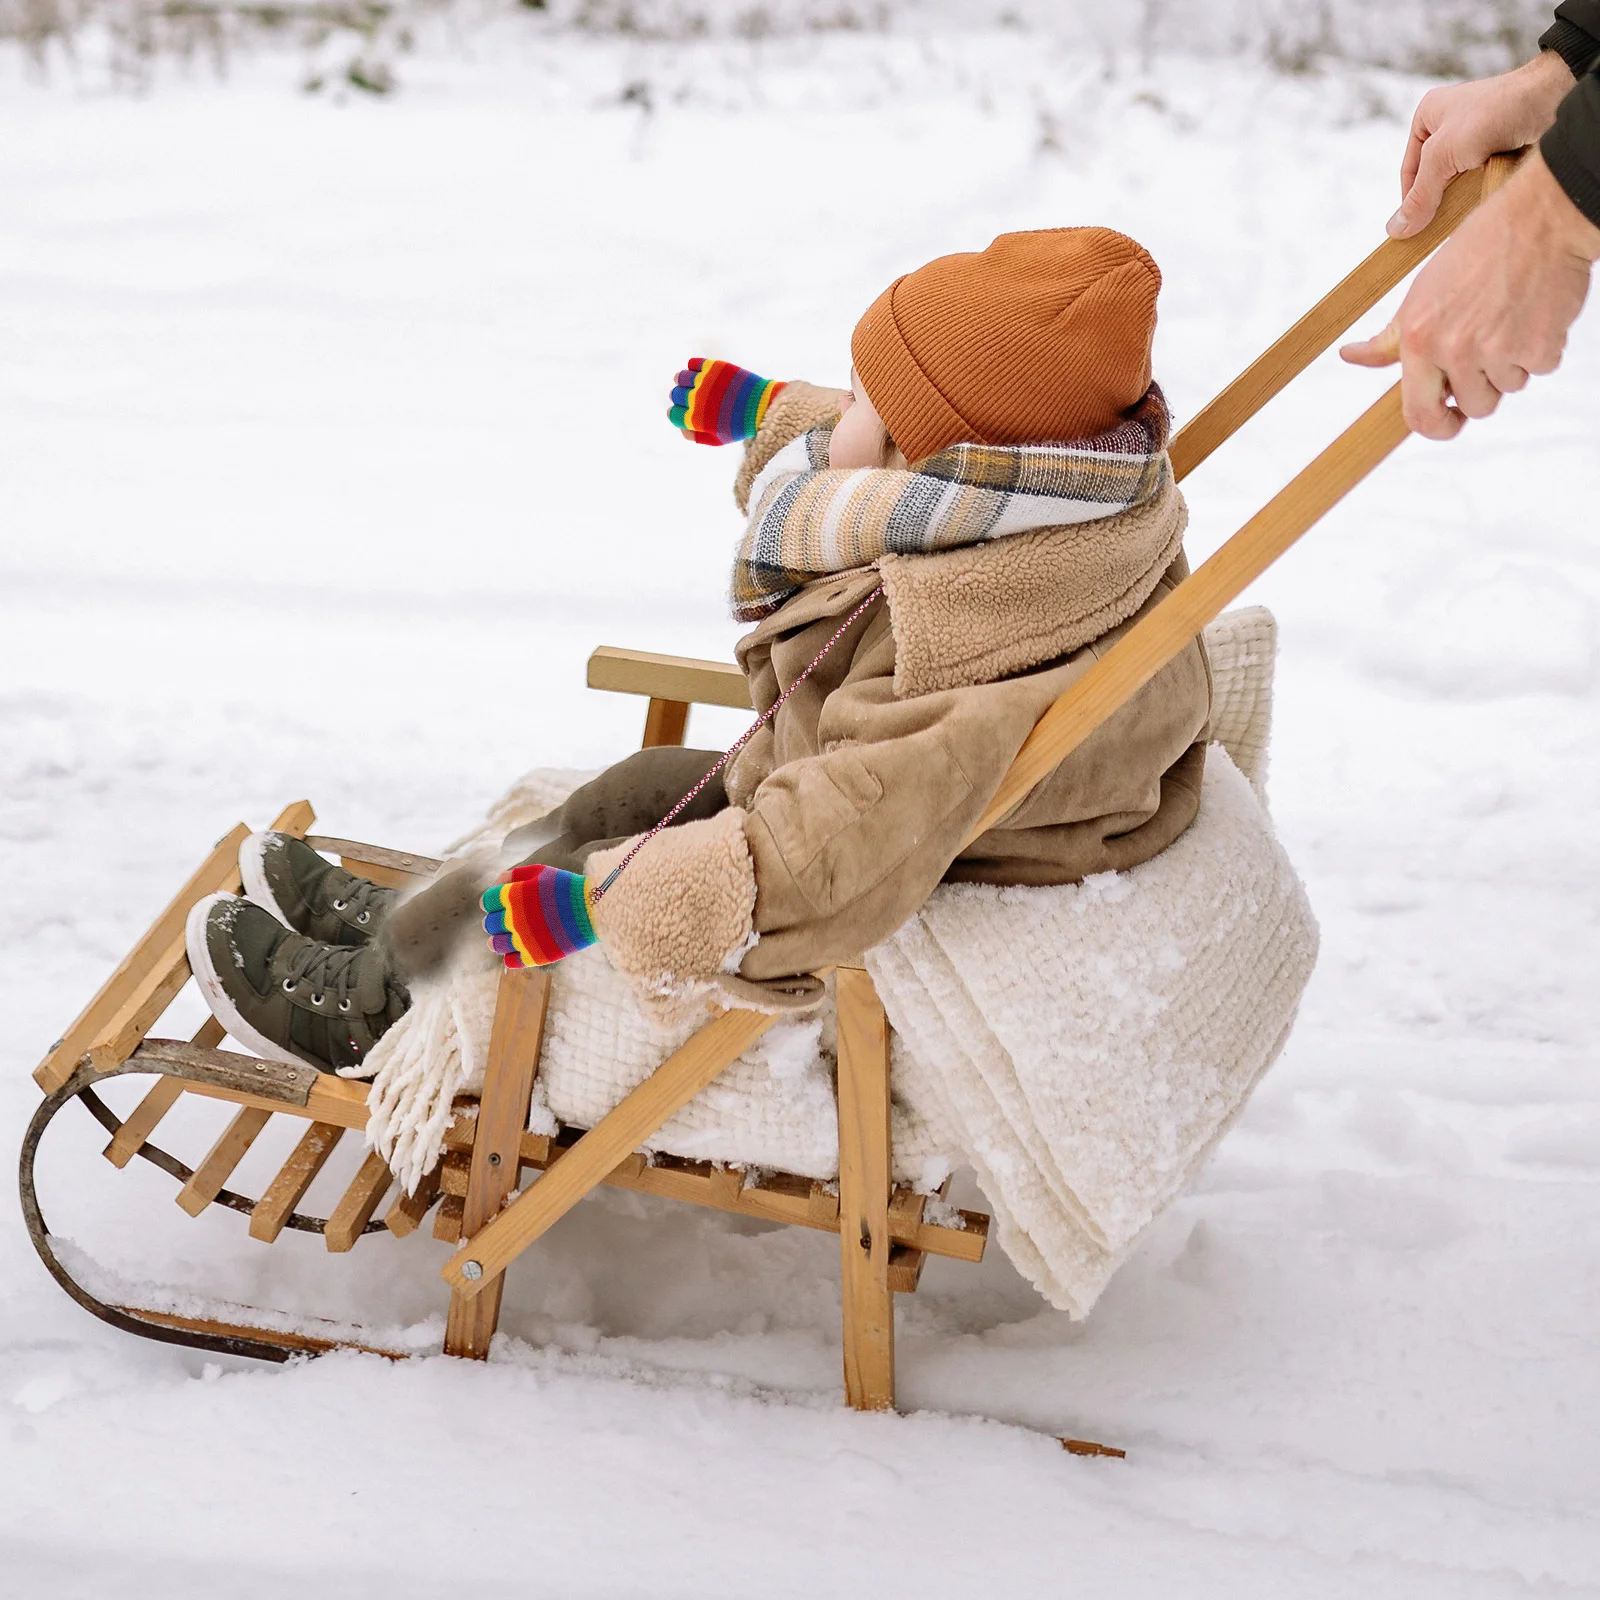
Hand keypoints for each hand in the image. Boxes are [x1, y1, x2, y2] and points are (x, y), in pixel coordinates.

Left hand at [482, 864, 598, 967]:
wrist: (594, 910)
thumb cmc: (568, 888)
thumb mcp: (542, 872)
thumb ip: (516, 874)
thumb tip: (497, 882)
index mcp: (513, 896)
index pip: (487, 901)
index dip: (490, 902)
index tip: (496, 904)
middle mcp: (514, 919)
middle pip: (489, 923)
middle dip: (494, 921)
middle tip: (503, 921)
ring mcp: (523, 940)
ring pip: (496, 944)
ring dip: (497, 940)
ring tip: (505, 938)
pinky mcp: (534, 956)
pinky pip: (510, 961)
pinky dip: (510, 956)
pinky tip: (519, 949)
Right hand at [668, 358, 785, 445]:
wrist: (762, 406)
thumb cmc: (740, 426)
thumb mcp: (718, 439)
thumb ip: (697, 437)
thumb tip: (682, 428)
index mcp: (696, 419)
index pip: (673, 414)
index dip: (677, 414)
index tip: (684, 413)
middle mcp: (697, 398)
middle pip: (675, 394)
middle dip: (680, 398)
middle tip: (690, 399)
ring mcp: (705, 381)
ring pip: (680, 377)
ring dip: (683, 381)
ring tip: (693, 385)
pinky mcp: (714, 367)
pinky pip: (692, 363)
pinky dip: (693, 368)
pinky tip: (700, 374)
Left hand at [1342, 150, 1599, 438]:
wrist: (1542, 216)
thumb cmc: (1478, 252)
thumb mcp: (1421, 293)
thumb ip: (1389, 339)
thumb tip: (1349, 356)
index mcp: (1419, 340)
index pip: (1419, 414)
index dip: (1437, 427)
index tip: (1450, 421)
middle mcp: (1454, 350)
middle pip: (1473, 407)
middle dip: (1483, 387)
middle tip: (1489, 347)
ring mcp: (1497, 352)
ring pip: (1508, 388)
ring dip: (1512, 364)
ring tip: (1510, 319)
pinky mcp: (1539, 347)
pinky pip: (1541, 370)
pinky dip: (1541, 348)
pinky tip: (1535, 312)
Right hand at [1389, 50, 1574, 237]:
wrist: (1552, 97)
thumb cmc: (1494, 112)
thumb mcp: (1443, 155)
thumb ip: (1420, 195)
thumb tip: (1396, 231)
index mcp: (1428, 116)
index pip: (1409, 170)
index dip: (1411, 200)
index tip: (1416, 228)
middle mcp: (1450, 124)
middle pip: (1434, 177)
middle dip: (1440, 198)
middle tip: (1443, 223)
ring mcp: (1477, 135)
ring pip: (1459, 179)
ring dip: (1464, 195)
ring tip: (1470, 206)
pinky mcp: (1500, 145)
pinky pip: (1482, 177)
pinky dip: (1484, 189)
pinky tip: (1488, 197)